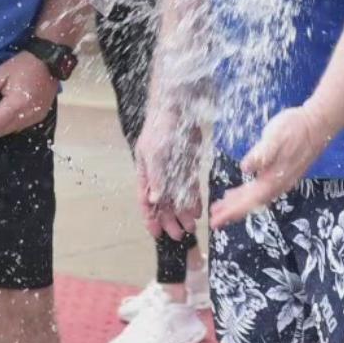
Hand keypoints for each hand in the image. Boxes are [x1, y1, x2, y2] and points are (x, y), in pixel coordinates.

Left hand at [0, 52, 55, 136]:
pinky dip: (11, 121)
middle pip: (1, 131)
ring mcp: (35, 118)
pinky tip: (11, 107)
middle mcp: (26, 116)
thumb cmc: (23, 65)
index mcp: (15, 105)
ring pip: (10, 130)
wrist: (49, 61)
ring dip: (0, 123)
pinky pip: (20, 126)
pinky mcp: (40, 117)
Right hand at [134, 97, 202, 240]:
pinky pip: (189, 185)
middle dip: (169, 219)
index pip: (146, 200)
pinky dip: (193, 198)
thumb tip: (153, 200)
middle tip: (178, 236)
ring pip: (177, 196)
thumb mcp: (155, 153)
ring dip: (182, 212)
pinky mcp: (187, 163)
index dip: (150, 217)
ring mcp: (173, 168)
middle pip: (163, 202)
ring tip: (190, 227)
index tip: (155, 233)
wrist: (179, 106)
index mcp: (145, 171)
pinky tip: (198, 209)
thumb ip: (155, 177)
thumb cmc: (161, 127)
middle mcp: (158, 173)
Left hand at [208, 105, 331, 229]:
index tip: (216, 220)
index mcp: (273, 178)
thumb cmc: (295, 128)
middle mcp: (278, 184)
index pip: (249, 201)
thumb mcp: (275, 137)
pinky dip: (247, 195)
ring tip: (221, 206)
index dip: (232, 211)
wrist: (318, 124)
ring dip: (238, 204)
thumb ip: (260, 154)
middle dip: (232, 212)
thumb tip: (244, 168)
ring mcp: (282, 180)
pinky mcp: (283, 174)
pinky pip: (261, 191)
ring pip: (256, 198)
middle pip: (251, 204)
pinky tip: (240, 192)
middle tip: (214, 220)